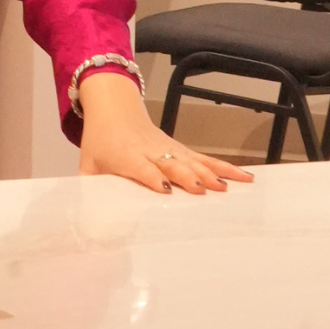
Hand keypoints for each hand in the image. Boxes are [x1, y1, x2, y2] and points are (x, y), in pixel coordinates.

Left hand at [77, 69, 252, 194]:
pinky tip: (245, 177)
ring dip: (210, 173)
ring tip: (228, 188)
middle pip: (171, 163)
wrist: (112, 107)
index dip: (153, 177)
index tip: (165, 190)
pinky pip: (205, 158)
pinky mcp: (180, 148)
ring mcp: (168, 149)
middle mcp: (150, 151)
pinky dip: (225, 168)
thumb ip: (87, 188)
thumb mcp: (88, 163)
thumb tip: (84, 221)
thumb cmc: (100, 141)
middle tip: (202, 191)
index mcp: (126, 155)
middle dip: (186, 176)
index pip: (141, 167)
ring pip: (192, 160)